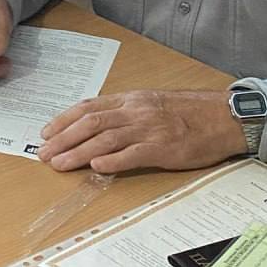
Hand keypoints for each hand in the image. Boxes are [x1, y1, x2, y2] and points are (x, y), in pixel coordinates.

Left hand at [38, 89, 247, 173]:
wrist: (222, 116)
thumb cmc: (187, 111)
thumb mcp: (150, 102)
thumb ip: (124, 111)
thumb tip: (95, 122)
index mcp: (130, 99)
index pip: (88, 107)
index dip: (64, 120)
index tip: (46, 132)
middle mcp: (135, 111)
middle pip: (90, 123)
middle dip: (63, 138)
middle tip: (44, 153)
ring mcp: (148, 129)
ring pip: (105, 139)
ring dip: (77, 151)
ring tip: (60, 163)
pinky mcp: (163, 148)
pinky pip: (133, 154)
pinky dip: (112, 160)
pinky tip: (96, 166)